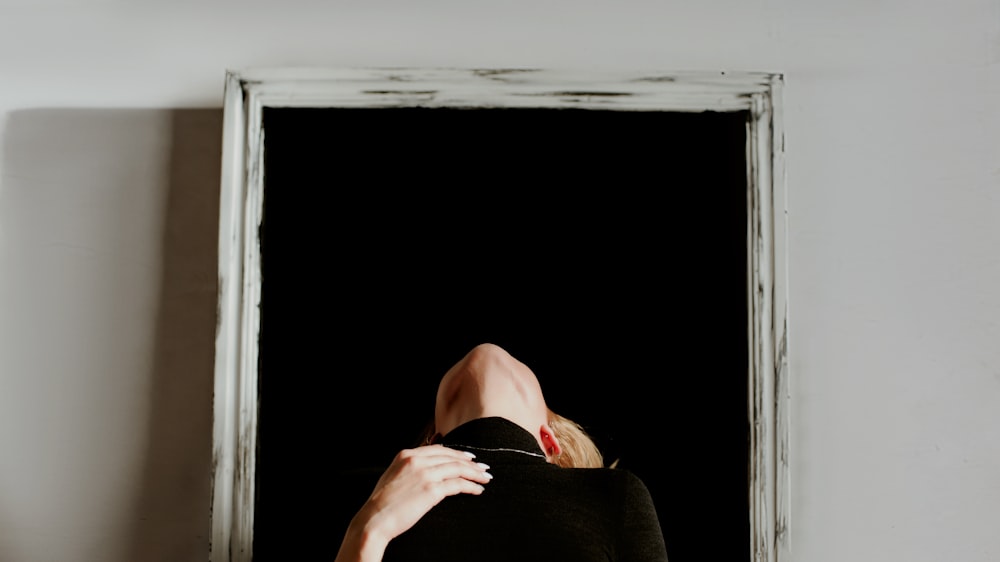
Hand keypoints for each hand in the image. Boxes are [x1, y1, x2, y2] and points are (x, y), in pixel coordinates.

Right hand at [335, 445, 491, 561]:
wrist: (374, 519)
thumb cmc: (383, 503)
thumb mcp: (394, 475)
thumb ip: (410, 467)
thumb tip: (429, 467)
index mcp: (406, 455)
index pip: (439, 449)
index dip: (457, 453)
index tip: (469, 458)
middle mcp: (416, 460)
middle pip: (451, 457)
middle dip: (470, 463)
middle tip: (483, 468)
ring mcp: (425, 474)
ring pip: (458, 468)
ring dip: (475, 473)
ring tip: (485, 478)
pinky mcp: (431, 490)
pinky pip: (457, 484)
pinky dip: (471, 486)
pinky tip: (477, 490)